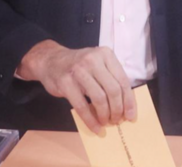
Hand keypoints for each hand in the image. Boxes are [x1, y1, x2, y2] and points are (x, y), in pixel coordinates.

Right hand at [18, 41, 135, 133]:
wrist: (50, 60)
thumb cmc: (78, 66)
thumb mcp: (97, 63)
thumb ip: (110, 77)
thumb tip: (125, 104)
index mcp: (106, 54)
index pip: (123, 80)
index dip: (129, 100)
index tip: (131, 115)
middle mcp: (93, 60)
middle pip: (113, 90)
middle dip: (118, 109)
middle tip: (117, 120)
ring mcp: (79, 70)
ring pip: (99, 98)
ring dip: (105, 115)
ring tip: (106, 122)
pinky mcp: (66, 82)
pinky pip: (82, 106)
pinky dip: (90, 120)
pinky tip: (95, 127)